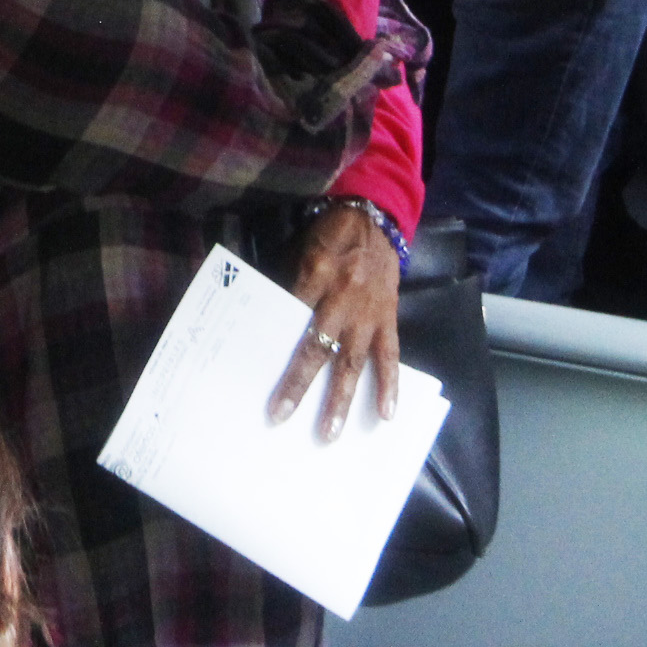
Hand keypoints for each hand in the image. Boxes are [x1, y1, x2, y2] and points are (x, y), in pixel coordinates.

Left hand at [269, 203, 401, 437]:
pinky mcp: (389, 317)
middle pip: (316, 347)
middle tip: (282, 417)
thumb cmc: (330, 234)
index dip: (274, 347)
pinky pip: (390, 356)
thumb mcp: (301, 249)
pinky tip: (386, 414)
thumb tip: (271, 325)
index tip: (257, 367)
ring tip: (331, 431)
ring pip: (352, 360)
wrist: (376, 216)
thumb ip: (290, 285)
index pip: (289, 317)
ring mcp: (368, 311)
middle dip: (299, 384)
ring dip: (341, 398)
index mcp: (314, 274)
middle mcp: (342, 296)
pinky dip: (389, 385)